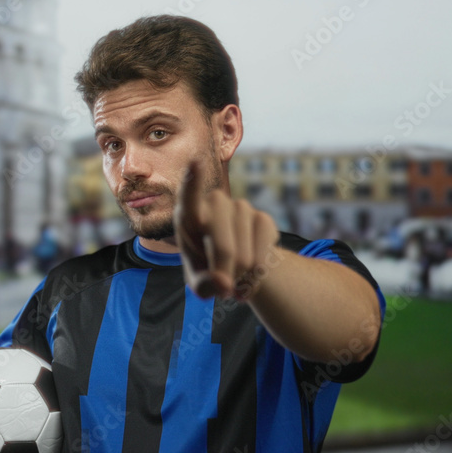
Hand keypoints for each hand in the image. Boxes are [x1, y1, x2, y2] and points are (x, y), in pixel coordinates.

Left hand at [174, 162, 278, 298]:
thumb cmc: (208, 272)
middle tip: (223, 289)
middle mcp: (213, 204)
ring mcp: (240, 207)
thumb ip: (205, 286)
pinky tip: (251, 276)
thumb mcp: (200, 285)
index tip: (194, 163)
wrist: (237, 266)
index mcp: (188, 217)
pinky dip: (258, 272)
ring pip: (245, 254)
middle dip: (224, 273)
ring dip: (242, 276)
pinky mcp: (263, 218)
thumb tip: (223, 283)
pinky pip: (264, 251)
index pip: (189, 197)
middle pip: (222, 247)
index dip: (192, 181)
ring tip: (235, 277)